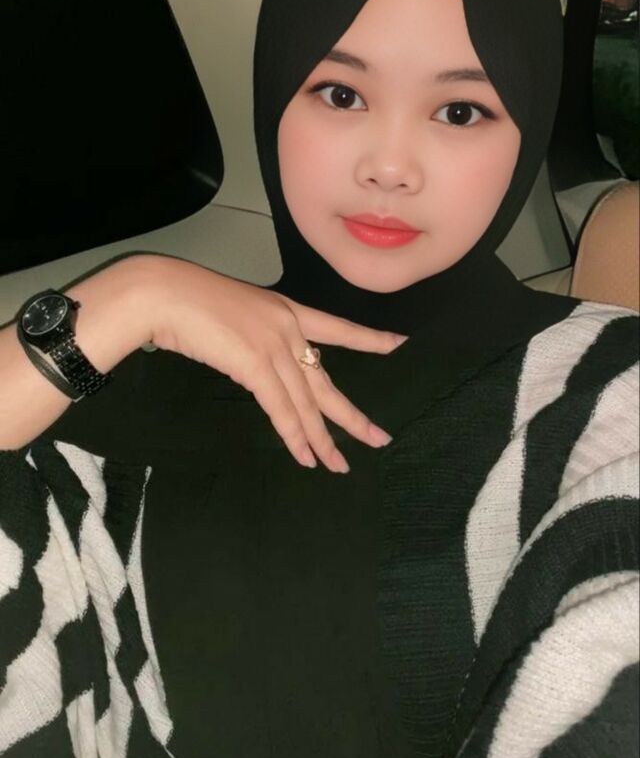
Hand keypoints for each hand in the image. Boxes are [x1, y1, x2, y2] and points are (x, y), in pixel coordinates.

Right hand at [149, 257, 406, 472]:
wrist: (162, 292)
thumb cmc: (185, 299)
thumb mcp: (232, 313)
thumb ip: (252, 337)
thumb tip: (255, 363)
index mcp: (285, 308)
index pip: (337, 327)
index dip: (370, 339)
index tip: (400, 344)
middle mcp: (288, 326)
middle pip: (326, 380)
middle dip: (352, 415)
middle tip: (380, 438)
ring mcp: (275, 345)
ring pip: (308, 403)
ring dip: (322, 439)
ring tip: (340, 464)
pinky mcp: (256, 364)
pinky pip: (283, 409)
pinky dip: (295, 437)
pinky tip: (307, 457)